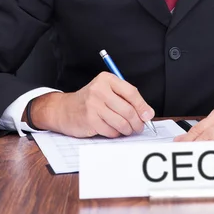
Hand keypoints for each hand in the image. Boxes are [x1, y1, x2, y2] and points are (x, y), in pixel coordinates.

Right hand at [25, 73, 154, 137]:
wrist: (65, 109)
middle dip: (137, 122)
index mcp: (107, 79)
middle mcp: (99, 90)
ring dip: (128, 130)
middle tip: (139, 127)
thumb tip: (147, 113)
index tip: (148, 115)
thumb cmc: (91, 100)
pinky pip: (111, 131)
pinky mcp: (89, 120)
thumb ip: (126, 98)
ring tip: (128, 130)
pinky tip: (114, 130)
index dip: (142, 106)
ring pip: (121, 122)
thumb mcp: (108, 91)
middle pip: (127, 109)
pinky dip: (116, 133)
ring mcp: (93, 105)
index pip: (131, 92)